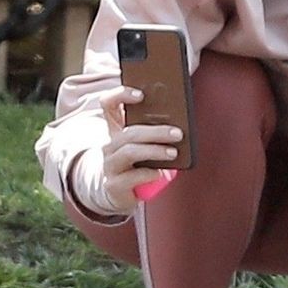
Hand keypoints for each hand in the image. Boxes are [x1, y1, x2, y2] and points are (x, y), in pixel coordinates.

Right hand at [74, 85, 184, 215]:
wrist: (118, 192)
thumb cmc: (136, 162)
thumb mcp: (142, 144)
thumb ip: (153, 132)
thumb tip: (179, 125)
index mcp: (115, 129)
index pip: (108, 103)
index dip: (121, 95)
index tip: (141, 95)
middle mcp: (109, 145)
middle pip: (129, 132)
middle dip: (155, 132)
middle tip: (178, 133)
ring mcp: (109, 165)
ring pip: (130, 152)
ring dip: (154, 151)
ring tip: (173, 153)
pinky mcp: (114, 184)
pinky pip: (132, 176)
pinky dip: (148, 174)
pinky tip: (159, 173)